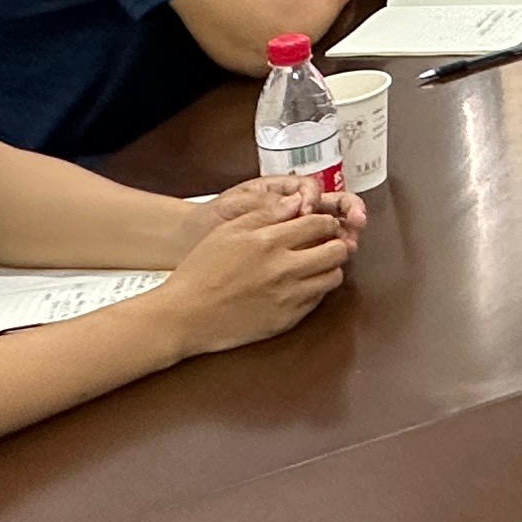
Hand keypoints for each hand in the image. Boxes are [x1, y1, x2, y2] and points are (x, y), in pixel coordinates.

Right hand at [152, 199, 355, 355]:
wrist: (186, 315)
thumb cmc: (202, 270)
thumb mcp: (228, 230)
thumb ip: (266, 213)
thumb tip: (297, 202)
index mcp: (269, 241)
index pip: (319, 223)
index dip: (326, 221)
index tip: (323, 223)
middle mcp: (284, 269)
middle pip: (335, 250)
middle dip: (335, 242)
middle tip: (326, 243)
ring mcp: (288, 297)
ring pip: (333, 277)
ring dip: (330, 267)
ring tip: (315, 264)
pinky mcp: (287, 319)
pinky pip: (318, 300)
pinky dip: (316, 289)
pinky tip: (301, 284)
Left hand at [200, 174, 367, 246]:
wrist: (191, 243)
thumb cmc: (212, 220)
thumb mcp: (235, 206)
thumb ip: (266, 202)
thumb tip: (298, 200)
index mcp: (281, 193)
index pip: (311, 188)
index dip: (318, 198)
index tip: (313, 210)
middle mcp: (292, 209)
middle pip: (331, 205)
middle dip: (347, 211)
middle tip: (357, 221)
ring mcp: (294, 232)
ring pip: (330, 228)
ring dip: (345, 233)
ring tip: (350, 243)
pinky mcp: (293, 256)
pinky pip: (318, 252)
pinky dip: (330, 256)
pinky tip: (334, 263)